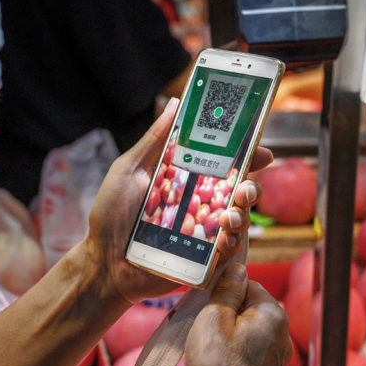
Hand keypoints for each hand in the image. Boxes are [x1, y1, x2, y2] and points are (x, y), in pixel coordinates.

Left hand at [85, 99, 272, 303]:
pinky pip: (230, 250)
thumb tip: (176, 103)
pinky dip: (232, 242)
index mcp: (186, 178)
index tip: (262, 151)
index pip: (224, 162)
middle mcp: (200, 202)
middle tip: (245, 188)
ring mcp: (204, 231)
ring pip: (241, 219)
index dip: (247, 155)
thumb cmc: (111, 215)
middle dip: (252, 187)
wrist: (103, 262)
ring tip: (229, 217)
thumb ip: (156, 139)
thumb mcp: (129, 169)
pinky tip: (223, 239)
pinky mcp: (204, 259)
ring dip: (243, 215)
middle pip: (241, 190)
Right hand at [184, 263, 291, 365]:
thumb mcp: (214, 318)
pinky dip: (232, 358)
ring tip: (208, 354)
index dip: (222, 293)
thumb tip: (237, 268)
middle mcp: (282, 335)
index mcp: (273, 313)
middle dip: (225, 316)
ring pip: (247, 334)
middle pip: (248, 309)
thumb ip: (227, 289)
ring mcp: (277, 359)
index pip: (247, 284)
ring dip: (227, 338)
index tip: (205, 307)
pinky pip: (248, 356)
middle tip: (203, 331)